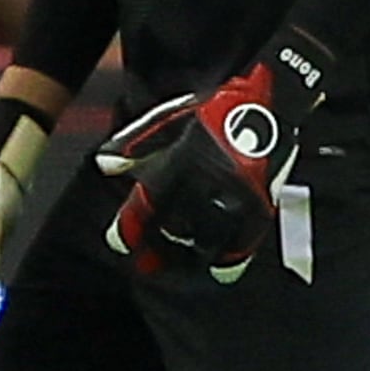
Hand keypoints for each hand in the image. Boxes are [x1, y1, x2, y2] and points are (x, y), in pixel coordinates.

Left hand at [93, 33, 333, 282]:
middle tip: (145, 263)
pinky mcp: (259, 208)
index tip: (120, 243)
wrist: (267, 104)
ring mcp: (234, 199)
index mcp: (179, 163)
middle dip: (157, 249)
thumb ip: (134, 144)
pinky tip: (213, 263)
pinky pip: (240, 246)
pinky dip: (224, 259)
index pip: (147, 206)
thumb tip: (103, 165)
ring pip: (204, 244)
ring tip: (175, 266)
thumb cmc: (212, 112)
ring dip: (187, 258)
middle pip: (174, 231)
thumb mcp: (168, 120)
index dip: (130, 229)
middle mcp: (206, 185)